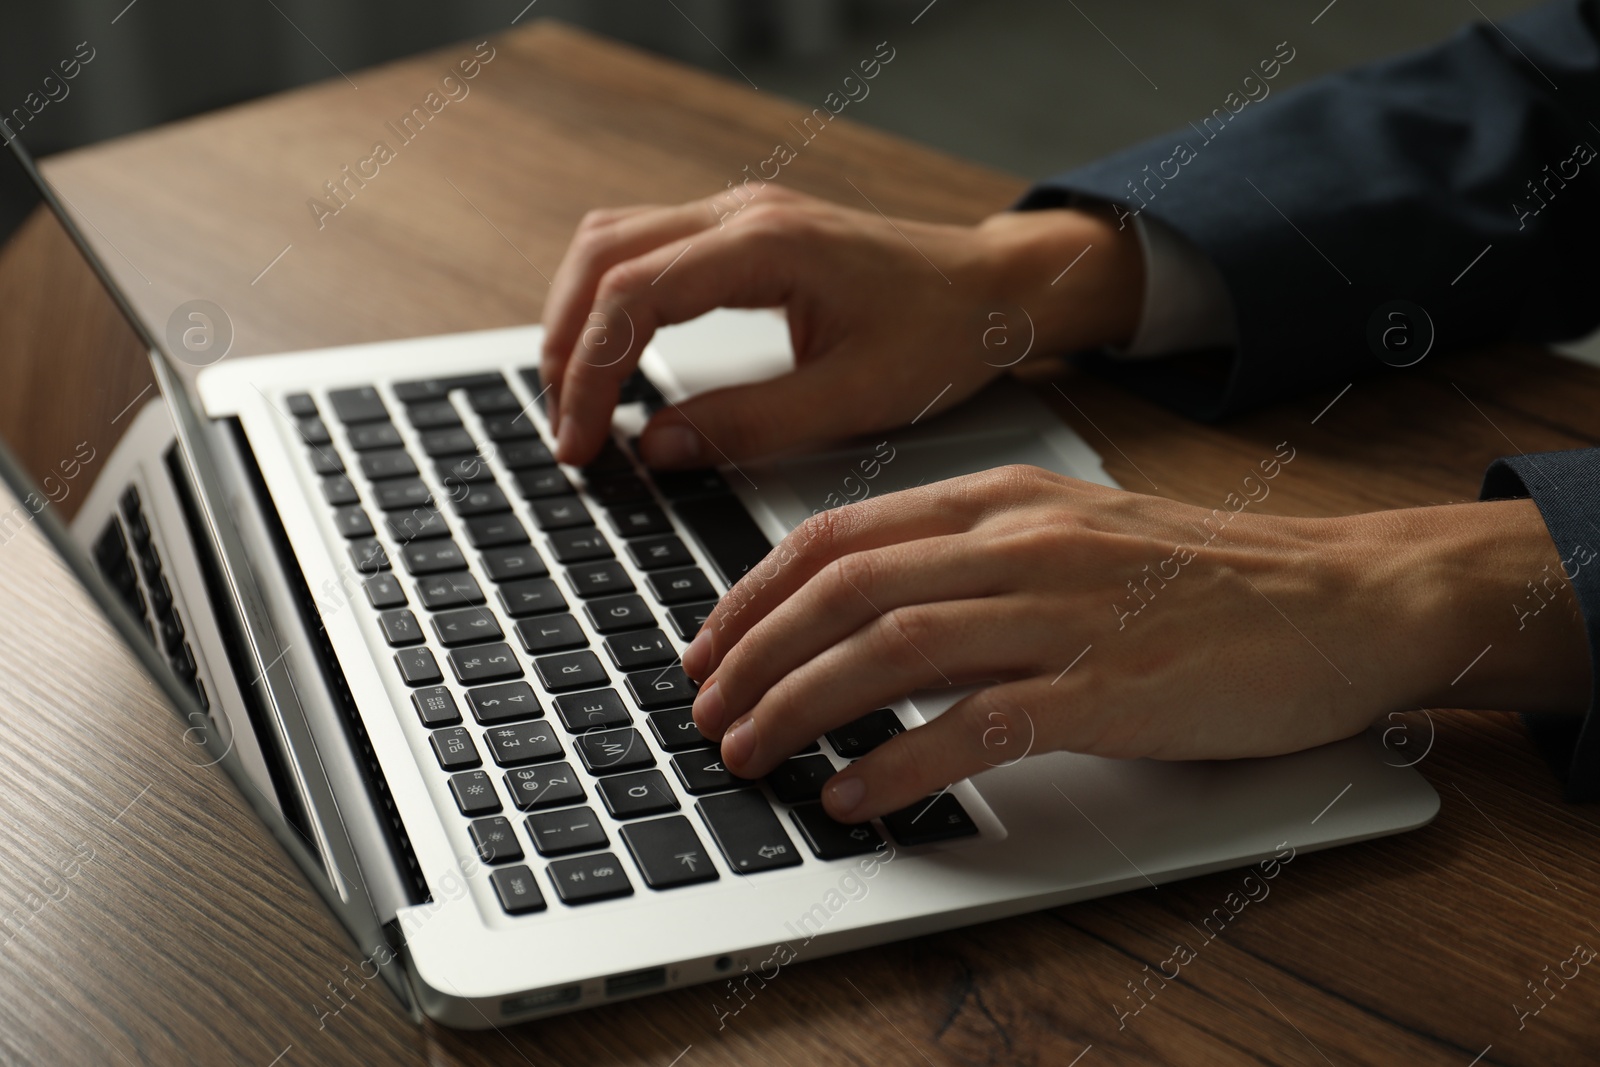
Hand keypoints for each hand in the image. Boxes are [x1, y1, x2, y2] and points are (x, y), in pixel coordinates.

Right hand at [539, 187, 1141, 466]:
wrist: (996, 288)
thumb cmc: (944, 335)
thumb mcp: (854, 399)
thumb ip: (749, 426)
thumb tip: (655, 449)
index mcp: (767, 246)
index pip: (632, 296)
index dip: (588, 374)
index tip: (581, 444)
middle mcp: (742, 214)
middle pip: (601, 256)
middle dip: (565, 345)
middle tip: (567, 429)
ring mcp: (739, 214)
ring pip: (612, 243)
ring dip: (579, 317)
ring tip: (577, 398)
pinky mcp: (744, 232)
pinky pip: (646, 249)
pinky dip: (612, 302)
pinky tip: (616, 357)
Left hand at [680, 465, 1589, 823]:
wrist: (1339, 596)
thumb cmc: (1203, 573)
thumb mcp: (1073, 531)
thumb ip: (972, 554)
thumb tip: (866, 605)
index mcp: (1003, 499)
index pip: (841, 533)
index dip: (754, 592)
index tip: (709, 642)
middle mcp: (1023, 543)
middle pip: (847, 588)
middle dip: (753, 653)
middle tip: (705, 707)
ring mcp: (1068, 613)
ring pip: (894, 648)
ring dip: (802, 704)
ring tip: (750, 750)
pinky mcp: (1113, 690)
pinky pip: (979, 725)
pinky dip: (900, 763)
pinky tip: (853, 795)